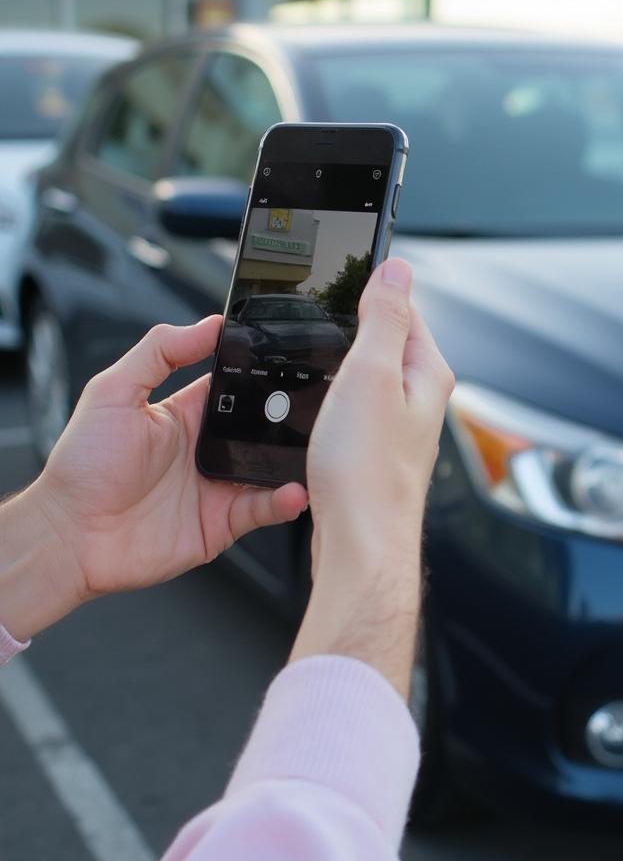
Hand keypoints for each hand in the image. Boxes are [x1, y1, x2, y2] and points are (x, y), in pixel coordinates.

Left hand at [9, 317, 306, 630]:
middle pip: (262, 428)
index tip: (290, 362)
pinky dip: (283, 502)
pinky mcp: (222, 524)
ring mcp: (218, 487)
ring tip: (314, 451)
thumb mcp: (113, 392)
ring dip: (294, 460)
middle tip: (314, 410)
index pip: (236, 388)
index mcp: (187, 415)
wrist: (70, 536)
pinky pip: (262, 510)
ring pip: (271, 468)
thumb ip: (159, 353)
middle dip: (289, 418)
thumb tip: (208, 324)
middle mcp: (208, 450)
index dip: (263, 375)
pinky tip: (293, 491)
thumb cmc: (82, 466)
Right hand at [290, 258, 453, 696]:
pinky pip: (354, 409)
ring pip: (368, 378)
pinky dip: (333, 398)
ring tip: (311, 355)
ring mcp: (397, 429)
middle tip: (316, 315)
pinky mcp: (374, 454)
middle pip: (386, 343)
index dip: (370, 289)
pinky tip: (313, 404)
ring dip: (341, 364)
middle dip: (352, 326)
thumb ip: (385, 321)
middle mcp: (418, 400)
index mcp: (425, 374)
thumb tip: (398, 271)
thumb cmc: (367, 471)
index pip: (404, 310)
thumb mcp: (372, 376)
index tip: (342, 274)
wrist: (360, 544)